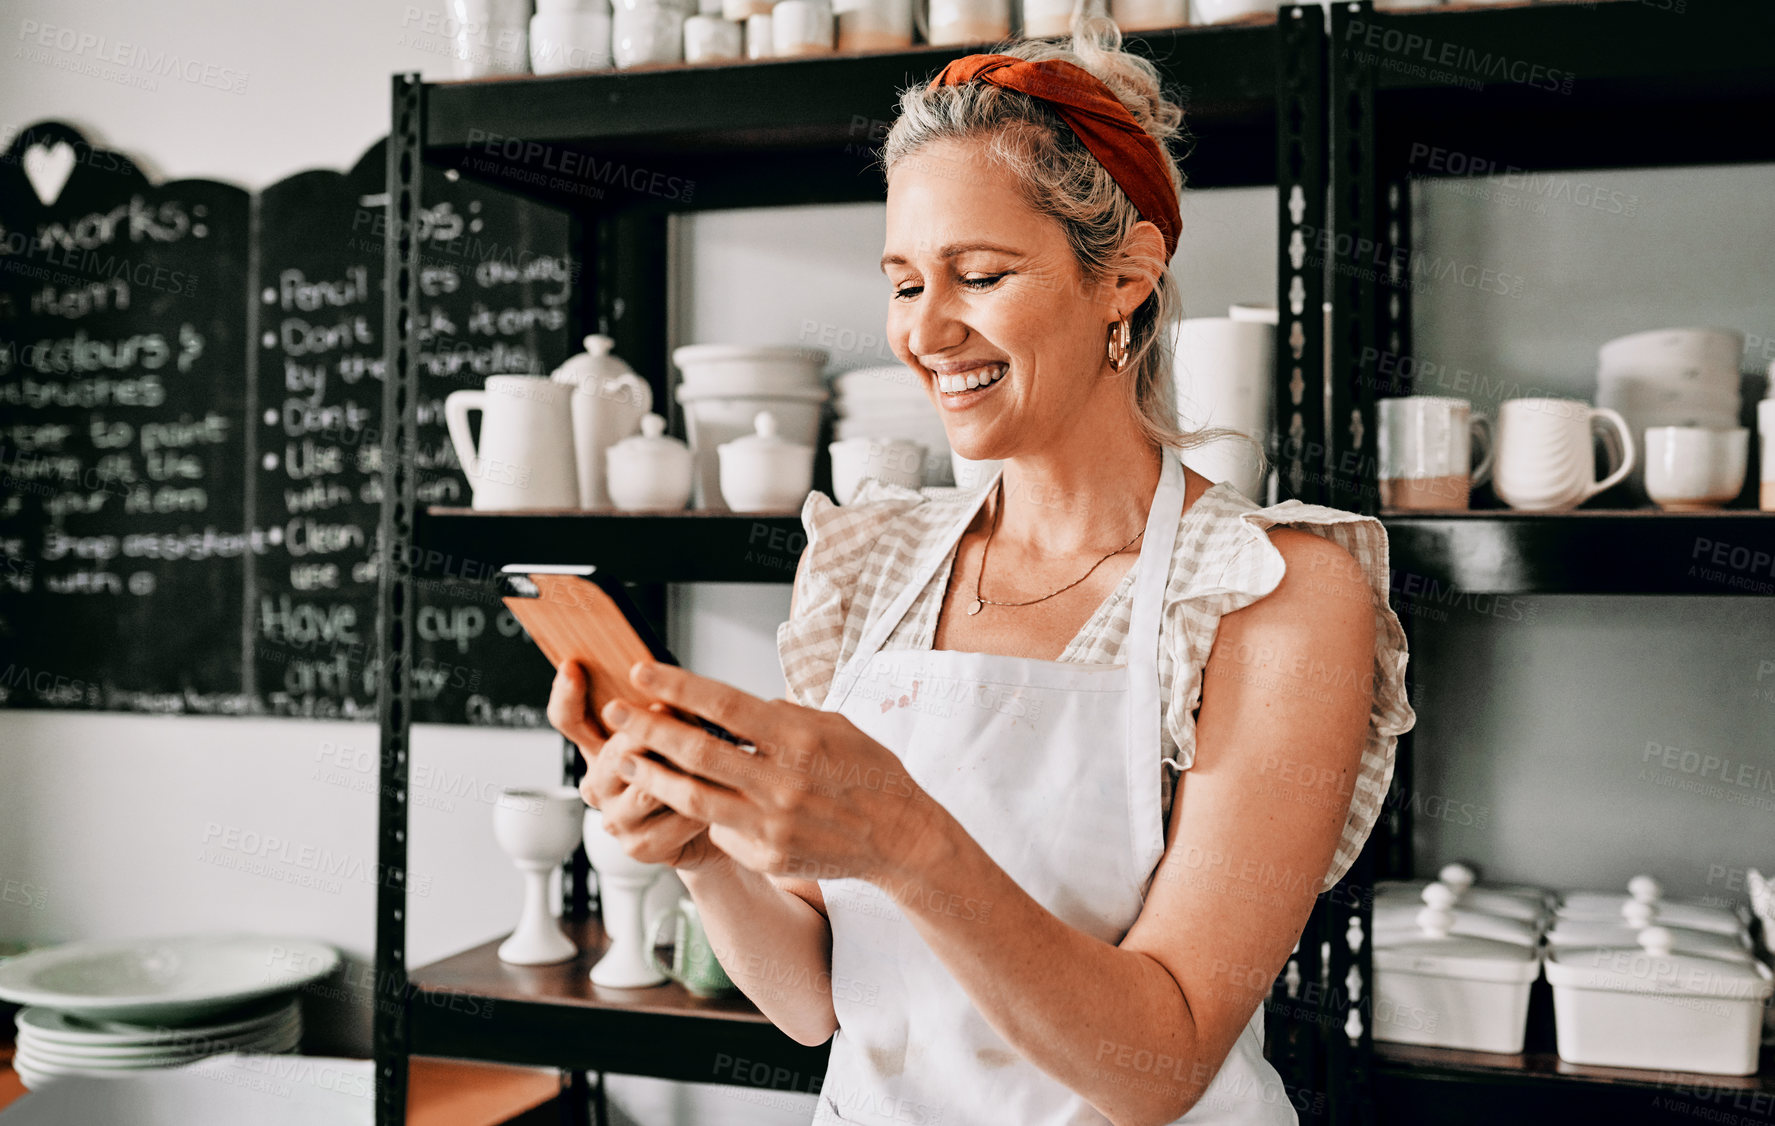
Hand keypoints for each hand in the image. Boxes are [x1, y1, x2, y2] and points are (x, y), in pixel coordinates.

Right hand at [545, 660, 722, 870]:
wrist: (710, 826)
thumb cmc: (689, 768)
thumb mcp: (672, 729)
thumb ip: (659, 707)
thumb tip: (666, 683)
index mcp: (598, 750)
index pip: (568, 719)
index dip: (566, 694)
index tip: (573, 667)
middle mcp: (599, 785)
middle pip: (614, 752)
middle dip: (648, 731)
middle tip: (674, 711)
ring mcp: (616, 819)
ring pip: (646, 788)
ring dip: (683, 770)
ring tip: (712, 755)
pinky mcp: (640, 847)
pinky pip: (676, 818)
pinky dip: (703, 804)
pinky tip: (719, 795)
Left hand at [599, 661, 938, 885]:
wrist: (899, 836)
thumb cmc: (868, 771)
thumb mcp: (833, 725)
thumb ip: (781, 715)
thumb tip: (734, 706)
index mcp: (798, 738)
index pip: (723, 704)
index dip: (677, 686)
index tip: (643, 672)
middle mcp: (782, 781)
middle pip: (697, 751)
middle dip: (648, 729)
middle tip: (617, 714)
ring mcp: (773, 824)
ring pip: (694, 798)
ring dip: (654, 775)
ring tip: (629, 758)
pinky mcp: (768, 855)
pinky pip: (719, 830)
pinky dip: (698, 813)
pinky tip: (682, 799)